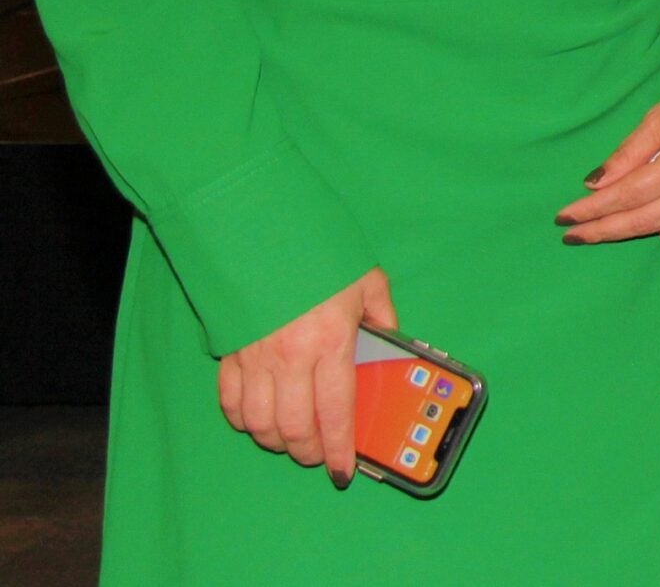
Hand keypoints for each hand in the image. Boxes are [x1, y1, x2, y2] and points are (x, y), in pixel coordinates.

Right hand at [216, 267, 396, 486]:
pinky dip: (243, 421)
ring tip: (292, 439)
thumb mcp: (366, 278)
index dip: (339, 450)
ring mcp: (255, 358)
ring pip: (260, 425)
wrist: (264, 226)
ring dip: (276, 441)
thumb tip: (391, 340)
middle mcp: (291, 358)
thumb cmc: (322, 252)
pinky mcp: (229, 353)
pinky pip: (231, 404)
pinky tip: (257, 419)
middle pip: (295, 428)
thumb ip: (382, 314)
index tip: (343, 472)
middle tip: (319, 455)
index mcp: (330, 341)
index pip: (335, 413)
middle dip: (308, 452)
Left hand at [557, 103, 659, 246]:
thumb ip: (629, 152)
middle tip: (571, 234)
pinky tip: (647, 220)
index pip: (627, 195)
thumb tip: (595, 182)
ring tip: (601, 227)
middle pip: (640, 221)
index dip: (593, 208)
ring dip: (628, 231)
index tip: (565, 216)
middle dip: (601, 229)